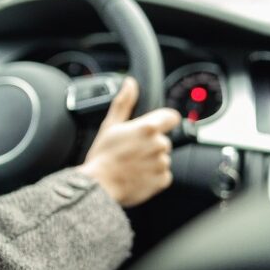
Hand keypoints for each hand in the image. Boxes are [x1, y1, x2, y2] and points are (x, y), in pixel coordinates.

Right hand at [77, 76, 182, 207]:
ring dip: (151, 160)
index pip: (171, 117)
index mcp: (147, 128)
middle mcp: (159, 144)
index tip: (153, 127)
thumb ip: (124, 103)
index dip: (163, 120)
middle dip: (150, 144)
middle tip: (131, 151)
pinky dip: (152, 176)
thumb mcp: (109, 126)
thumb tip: (130, 84)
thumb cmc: (102, 157)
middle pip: (162, 139)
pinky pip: (162, 175)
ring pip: (161, 157)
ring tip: (131, 165)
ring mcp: (162, 163)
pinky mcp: (163, 180)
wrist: (98, 186)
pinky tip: (136, 175)